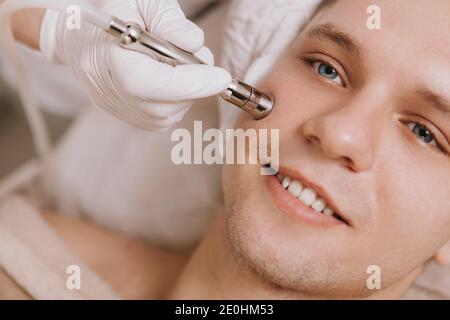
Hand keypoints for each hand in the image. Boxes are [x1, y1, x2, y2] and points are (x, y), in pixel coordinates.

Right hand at [40, 0, 230, 130]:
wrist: (80, 36)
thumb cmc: (113, 14)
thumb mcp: (140, 1)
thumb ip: (168, 20)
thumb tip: (194, 44)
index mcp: (109, 60)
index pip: (154, 84)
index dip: (192, 83)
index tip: (221, 76)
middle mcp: (112, 94)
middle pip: (167, 104)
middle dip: (194, 83)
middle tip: (197, 57)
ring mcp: (120, 110)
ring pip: (170, 114)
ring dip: (186, 91)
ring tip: (175, 63)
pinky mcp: (130, 118)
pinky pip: (165, 117)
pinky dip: (177, 99)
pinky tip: (168, 78)